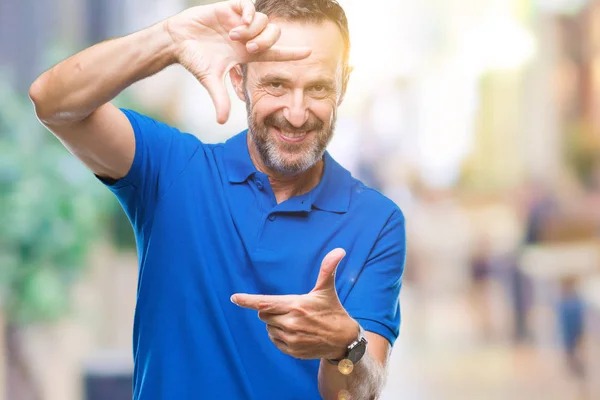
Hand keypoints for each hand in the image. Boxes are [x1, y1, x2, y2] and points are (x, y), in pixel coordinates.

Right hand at [165, 0, 311, 123]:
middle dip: (266, 41)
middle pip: (273, 34)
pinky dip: (248, 16)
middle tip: (249, 48)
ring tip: (235, 37)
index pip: (276, 53)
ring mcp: (240, 22)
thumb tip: (222, 122)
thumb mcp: (210, 80)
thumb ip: (220, 99)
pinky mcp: (230, 9)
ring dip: (254, 30)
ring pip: (264, 20)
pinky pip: (249, 7)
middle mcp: (248, 37)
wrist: (177, 42)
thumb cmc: (195, 60)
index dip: (292, 53)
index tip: (309, 53)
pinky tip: (238, 25)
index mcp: (247, 53)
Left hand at [231, 248, 358, 359]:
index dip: (248, 300)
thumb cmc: (332, 310)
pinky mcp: (292, 351)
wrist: (343, 339)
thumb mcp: (327, 290)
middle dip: (269, 310)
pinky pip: (274, 340)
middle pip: (263, 315)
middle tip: (288, 309)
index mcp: (296, 305)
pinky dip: (279, 336)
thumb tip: (339, 250)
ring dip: (275, 323)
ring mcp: (291, 339)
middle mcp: (291, 323)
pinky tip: (295, 333)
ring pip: (268, 328)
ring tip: (295, 322)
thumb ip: (327, 269)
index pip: (265, 303)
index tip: (234, 298)